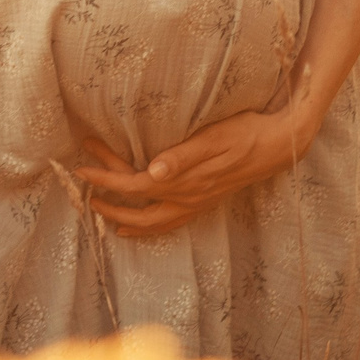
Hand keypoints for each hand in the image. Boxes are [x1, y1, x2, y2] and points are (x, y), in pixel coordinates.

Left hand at [73, 96, 318, 237]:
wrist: (279, 145)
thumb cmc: (245, 133)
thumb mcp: (214, 138)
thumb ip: (182, 156)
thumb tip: (152, 172)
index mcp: (185, 182)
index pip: (134, 186)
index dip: (105, 180)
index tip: (80, 170)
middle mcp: (189, 198)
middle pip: (139, 209)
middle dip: (108, 200)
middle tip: (83, 183)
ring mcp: (198, 203)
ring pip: (154, 223)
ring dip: (125, 218)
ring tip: (102, 213)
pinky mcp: (206, 202)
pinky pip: (171, 223)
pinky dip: (150, 227)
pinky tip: (138, 226)